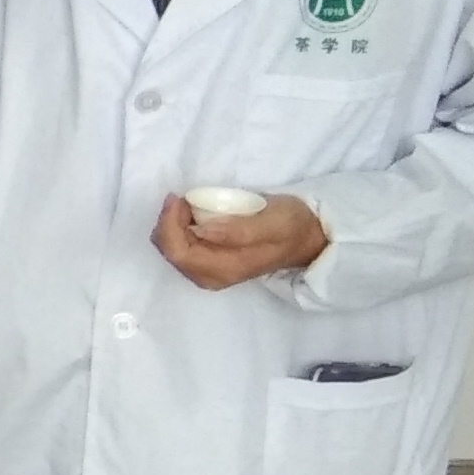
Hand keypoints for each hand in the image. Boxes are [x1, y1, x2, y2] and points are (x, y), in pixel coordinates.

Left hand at [154, 192, 329, 292]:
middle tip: (181, 199)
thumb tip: (201, 230)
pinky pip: (181, 247)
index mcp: (225, 269)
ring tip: (186, 204)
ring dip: (171, 225)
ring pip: (171, 250)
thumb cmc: (291, 226)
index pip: (178, 252)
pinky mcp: (209, 262)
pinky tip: (190, 214)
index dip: (169, 225)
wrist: (305, 238)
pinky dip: (178, 228)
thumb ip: (238, 230)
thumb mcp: (272, 223)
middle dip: (167, 224)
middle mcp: (212, 275)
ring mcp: (209, 271)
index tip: (178, 199)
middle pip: (170, 252)